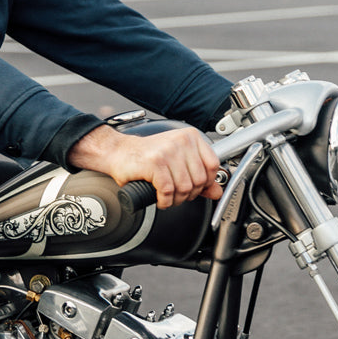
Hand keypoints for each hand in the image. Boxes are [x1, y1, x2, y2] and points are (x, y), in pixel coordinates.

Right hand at [68, 124, 222, 208]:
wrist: (119, 153)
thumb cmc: (148, 157)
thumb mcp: (178, 163)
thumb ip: (199, 177)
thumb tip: (218, 192)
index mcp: (190, 137)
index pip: (213, 165)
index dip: (206, 183)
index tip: (196, 188)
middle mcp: (181, 142)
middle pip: (200, 180)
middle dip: (189, 194)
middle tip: (178, 195)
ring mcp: (168, 151)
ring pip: (185, 188)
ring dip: (176, 200)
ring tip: (168, 197)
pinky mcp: (155, 163)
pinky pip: (168, 191)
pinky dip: (165, 201)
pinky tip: (160, 199)